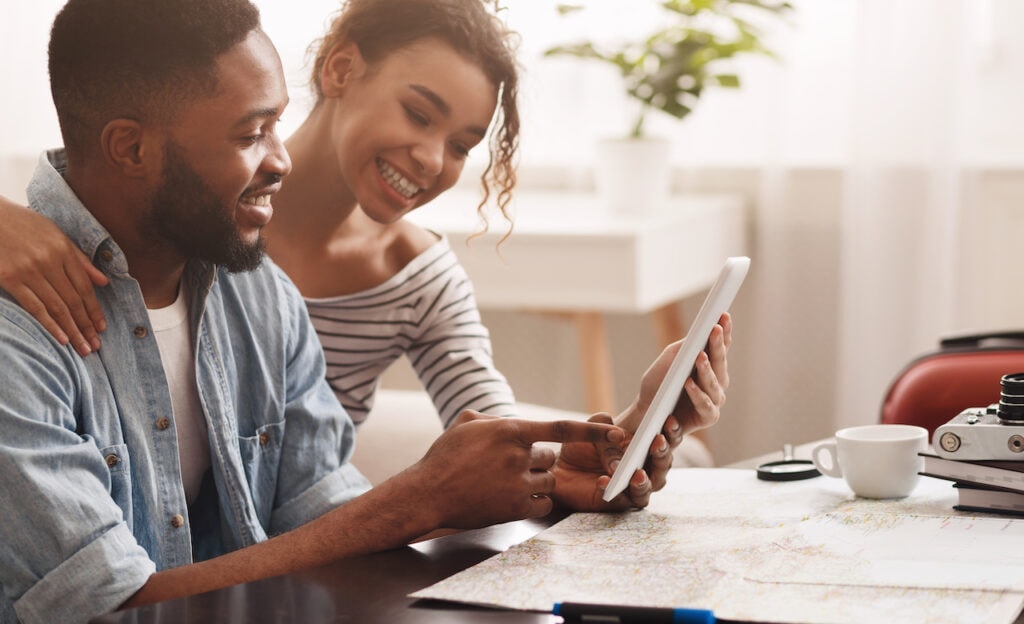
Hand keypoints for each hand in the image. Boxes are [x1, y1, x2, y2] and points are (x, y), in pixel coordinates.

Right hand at [0, 195, 107, 355]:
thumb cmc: (23, 225)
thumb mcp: (55, 234)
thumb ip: (79, 259)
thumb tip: (103, 282)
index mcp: (63, 249)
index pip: (84, 286)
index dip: (94, 309)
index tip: (102, 327)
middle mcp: (49, 261)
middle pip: (73, 300)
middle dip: (86, 325)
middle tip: (95, 345)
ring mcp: (29, 271)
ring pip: (57, 307)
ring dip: (72, 330)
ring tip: (83, 348)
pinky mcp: (9, 279)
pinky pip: (34, 307)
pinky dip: (50, 325)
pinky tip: (61, 339)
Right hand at [410, 411, 624, 528]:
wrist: (427, 494)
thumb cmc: (444, 457)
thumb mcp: (466, 424)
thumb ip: (496, 418)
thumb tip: (511, 420)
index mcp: (510, 431)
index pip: (561, 428)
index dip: (593, 431)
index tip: (618, 433)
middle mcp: (518, 457)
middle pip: (550, 458)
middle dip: (535, 462)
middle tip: (508, 466)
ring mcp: (518, 484)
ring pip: (547, 482)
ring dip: (534, 482)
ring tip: (503, 483)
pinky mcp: (515, 509)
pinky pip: (543, 504)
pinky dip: (533, 502)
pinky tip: (509, 498)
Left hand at [551, 413, 662, 511]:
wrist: (561, 470)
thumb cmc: (581, 446)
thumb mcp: (589, 429)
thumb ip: (603, 425)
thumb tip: (618, 435)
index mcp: (643, 445)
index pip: (665, 438)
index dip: (672, 430)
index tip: (669, 419)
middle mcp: (644, 466)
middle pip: (664, 464)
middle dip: (663, 453)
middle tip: (657, 442)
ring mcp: (634, 486)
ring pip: (651, 486)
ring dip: (645, 479)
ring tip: (637, 472)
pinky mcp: (620, 502)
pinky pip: (625, 499)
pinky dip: (616, 490)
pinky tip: (603, 480)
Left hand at [615, 312, 732, 489]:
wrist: (645, 412)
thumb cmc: (659, 385)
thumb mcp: (669, 361)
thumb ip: (684, 348)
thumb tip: (699, 333)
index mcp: (709, 366)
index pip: (720, 346)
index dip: (724, 331)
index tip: (723, 314)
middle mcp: (716, 382)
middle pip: (720, 361)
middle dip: (718, 344)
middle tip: (715, 328)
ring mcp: (714, 400)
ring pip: (714, 383)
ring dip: (707, 369)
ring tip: (700, 356)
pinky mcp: (707, 417)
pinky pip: (705, 405)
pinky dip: (697, 394)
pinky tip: (689, 383)